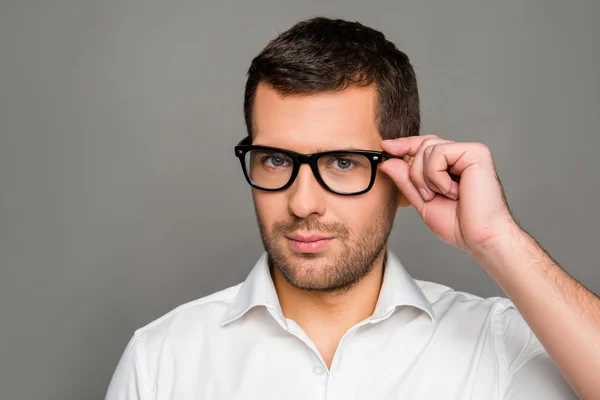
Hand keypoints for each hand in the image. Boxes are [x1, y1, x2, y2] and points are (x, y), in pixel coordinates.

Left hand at [379, 135, 517, 254]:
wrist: (480, 238)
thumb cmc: (459, 225)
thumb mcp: (422, 201)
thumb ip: (406, 181)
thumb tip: (388, 161)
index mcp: (451, 165)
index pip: (424, 146)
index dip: (404, 144)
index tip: (385, 146)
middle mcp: (461, 155)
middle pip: (422, 145)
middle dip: (415, 173)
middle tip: (428, 196)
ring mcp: (469, 152)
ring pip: (427, 148)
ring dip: (425, 178)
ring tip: (442, 195)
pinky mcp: (476, 152)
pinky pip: (439, 153)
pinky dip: (437, 176)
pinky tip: (453, 191)